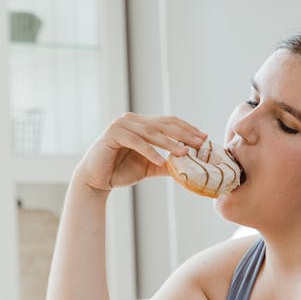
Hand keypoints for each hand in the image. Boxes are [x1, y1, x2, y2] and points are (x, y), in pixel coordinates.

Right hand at [73, 113, 206, 192]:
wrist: (96, 179)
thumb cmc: (121, 171)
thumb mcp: (150, 167)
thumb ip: (167, 164)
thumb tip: (190, 167)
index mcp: (142, 124)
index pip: (169, 122)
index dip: (187, 129)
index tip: (204, 138)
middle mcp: (132, 120)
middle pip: (163, 124)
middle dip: (184, 134)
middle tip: (200, 143)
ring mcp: (122, 125)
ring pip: (151, 133)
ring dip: (169, 143)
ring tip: (184, 152)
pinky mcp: (113, 134)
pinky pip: (136, 142)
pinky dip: (150, 152)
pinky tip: (161, 161)